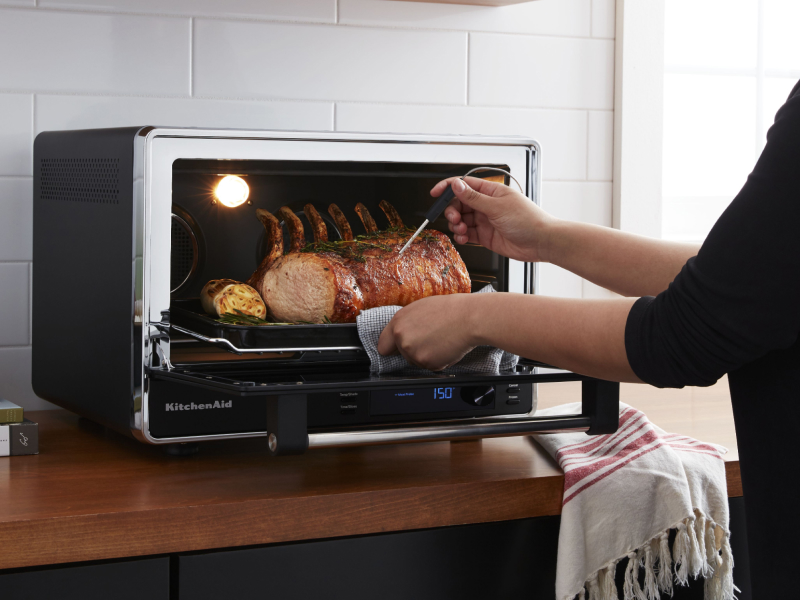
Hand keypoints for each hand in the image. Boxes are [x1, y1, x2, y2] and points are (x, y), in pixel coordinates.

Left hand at [377, 294, 478, 370]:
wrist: (469, 318)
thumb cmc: (450, 310)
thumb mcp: (420, 308)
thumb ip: (406, 323)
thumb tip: (401, 333)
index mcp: (398, 322)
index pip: (383, 345)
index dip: (392, 347)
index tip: (397, 348)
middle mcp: (402, 338)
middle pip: (401, 354)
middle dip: (413, 350)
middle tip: (430, 338)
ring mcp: (413, 352)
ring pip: (415, 361)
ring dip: (426, 355)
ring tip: (440, 340)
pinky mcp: (427, 363)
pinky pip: (429, 367)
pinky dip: (437, 361)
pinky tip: (445, 347)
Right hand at [432, 176, 555, 262]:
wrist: (541, 242)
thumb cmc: (528, 220)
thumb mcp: (497, 206)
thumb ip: (474, 198)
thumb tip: (457, 185)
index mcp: (491, 191)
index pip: (464, 185)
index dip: (448, 188)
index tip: (436, 193)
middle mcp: (487, 205)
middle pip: (460, 204)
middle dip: (452, 211)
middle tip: (454, 219)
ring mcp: (486, 220)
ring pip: (462, 220)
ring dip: (457, 225)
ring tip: (462, 230)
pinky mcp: (486, 236)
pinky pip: (468, 234)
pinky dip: (462, 236)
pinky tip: (464, 238)